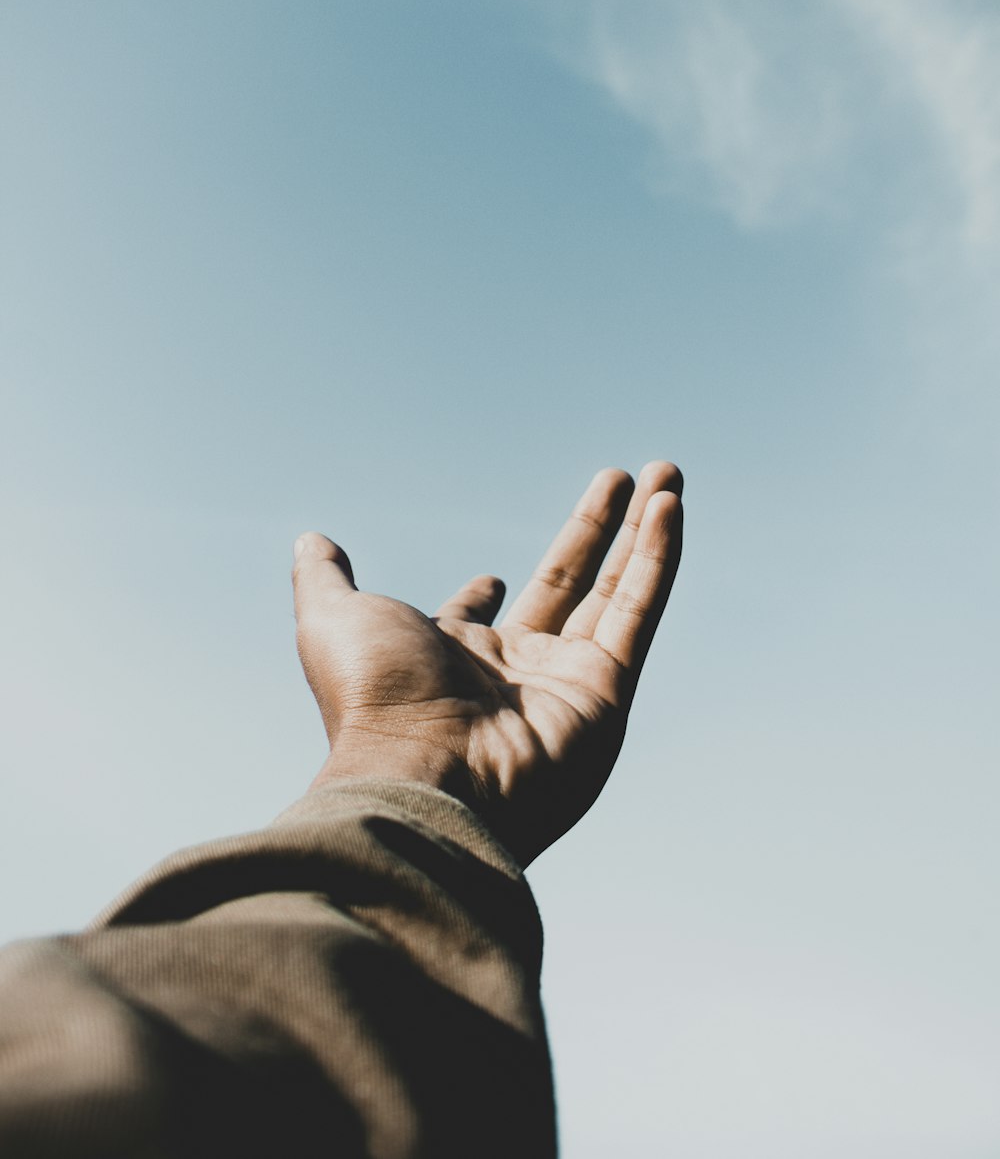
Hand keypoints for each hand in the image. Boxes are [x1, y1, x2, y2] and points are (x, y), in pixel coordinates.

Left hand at [292, 462, 682, 863]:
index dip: (483, 597)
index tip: (492, 580)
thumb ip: (326, 579)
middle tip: (624, 476)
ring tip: (667, 471)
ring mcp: (567, 683)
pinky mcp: (608, 692)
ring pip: (616, 590)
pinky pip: (638, 611)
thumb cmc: (375, 702)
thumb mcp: (333, 621)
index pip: (480, 620)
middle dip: (598, 530)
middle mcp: (514, 672)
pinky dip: (658, 558)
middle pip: (568, 584)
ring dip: (645, 530)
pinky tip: (671, 505)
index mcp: (452, 660)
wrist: (424, 775)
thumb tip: (312, 541)